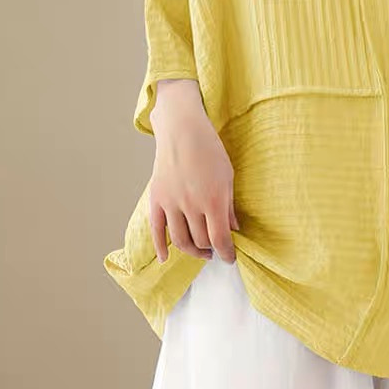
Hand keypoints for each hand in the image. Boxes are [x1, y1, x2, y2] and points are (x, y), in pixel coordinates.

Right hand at [148, 81, 239, 264]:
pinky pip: (156, 230)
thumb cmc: (210, 150)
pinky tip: (165, 257)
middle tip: (216, 250)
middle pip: (201, 241)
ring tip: (201, 251)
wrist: (182, 130)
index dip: (226, 253)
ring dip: (191, 251)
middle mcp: (191, 205)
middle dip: (211, 249)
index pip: (219, 238)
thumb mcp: (228, 176)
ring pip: (180, 240)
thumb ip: (228, 205)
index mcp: (213, 199)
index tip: (230, 258)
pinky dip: (160, 247)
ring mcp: (171, 203)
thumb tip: (232, 229)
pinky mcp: (156, 199)